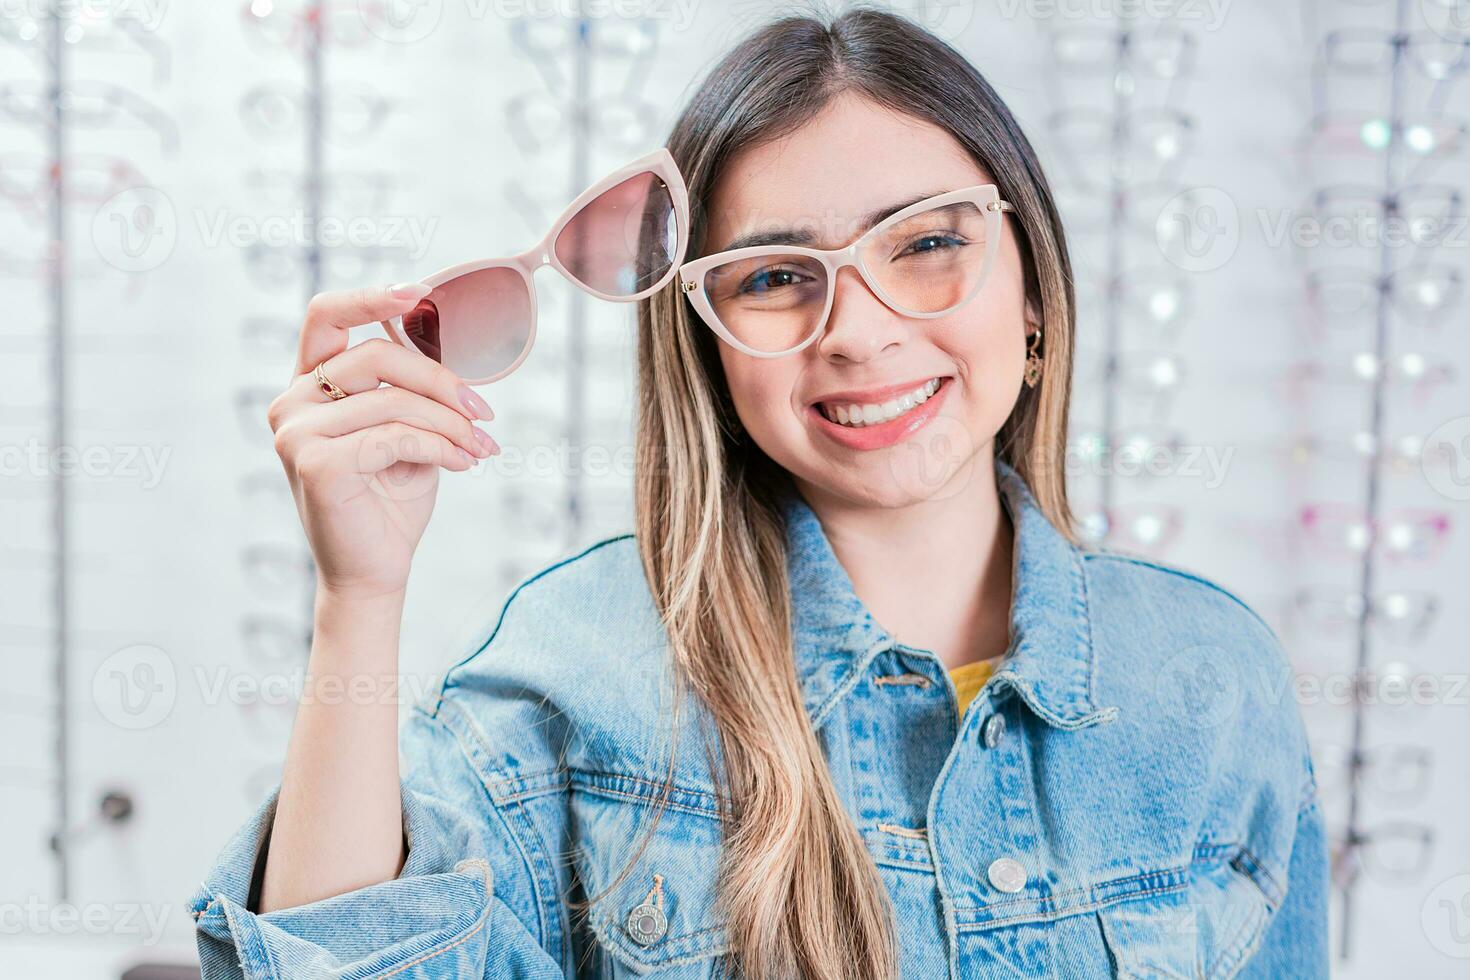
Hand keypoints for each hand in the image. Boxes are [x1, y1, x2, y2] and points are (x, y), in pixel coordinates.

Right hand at [265, 283, 499, 600]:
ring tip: (479, 447)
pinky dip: (440, 447)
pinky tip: (462, 464)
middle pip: (377, 356)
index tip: (420, 293)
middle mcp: (292, 403)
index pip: (325, 316)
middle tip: (481, 411)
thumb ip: (411, 389)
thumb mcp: (407, 431)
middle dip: (440, 380)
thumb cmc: (391, 500)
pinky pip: (396, 436)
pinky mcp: (315, 463)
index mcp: (308, 386)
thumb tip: (447, 344)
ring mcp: (296, 432)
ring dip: (450, 423)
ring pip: (394, 402)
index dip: (370, 297)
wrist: (376, 571)